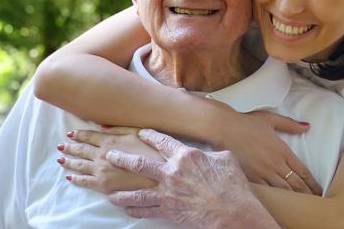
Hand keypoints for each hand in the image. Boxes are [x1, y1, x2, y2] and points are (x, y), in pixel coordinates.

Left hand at [57, 126, 163, 192]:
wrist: (156, 175)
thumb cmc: (150, 152)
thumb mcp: (137, 134)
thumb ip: (119, 129)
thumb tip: (102, 127)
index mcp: (109, 141)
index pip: (88, 136)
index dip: (78, 135)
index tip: (71, 134)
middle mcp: (101, 155)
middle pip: (80, 150)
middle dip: (69, 147)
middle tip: (60, 146)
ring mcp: (100, 170)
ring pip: (79, 165)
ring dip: (68, 161)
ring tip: (60, 158)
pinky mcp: (102, 185)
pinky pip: (84, 181)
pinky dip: (75, 179)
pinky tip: (70, 177)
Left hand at [107, 129, 279, 228]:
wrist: (233, 211)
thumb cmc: (232, 184)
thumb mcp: (225, 159)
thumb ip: (210, 154)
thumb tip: (208, 153)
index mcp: (186, 156)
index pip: (162, 142)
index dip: (150, 135)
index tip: (140, 132)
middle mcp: (172, 173)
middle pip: (140, 164)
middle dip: (122, 159)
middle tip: (110, 156)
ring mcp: (168, 193)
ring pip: (137, 192)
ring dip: (122, 192)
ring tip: (111, 192)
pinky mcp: (169, 211)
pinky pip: (146, 210)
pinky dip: (135, 210)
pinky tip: (127, 209)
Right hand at [212, 110, 320, 194]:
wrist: (224, 128)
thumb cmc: (246, 123)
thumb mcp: (270, 119)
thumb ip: (289, 124)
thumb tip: (306, 126)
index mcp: (282, 150)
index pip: (302, 171)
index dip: (312, 182)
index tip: (318, 189)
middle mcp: (275, 163)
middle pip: (296, 184)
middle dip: (307, 193)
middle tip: (314, 200)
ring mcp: (263, 171)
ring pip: (283, 190)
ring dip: (294, 197)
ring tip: (301, 204)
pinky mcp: (251, 177)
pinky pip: (267, 191)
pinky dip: (276, 197)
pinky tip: (281, 201)